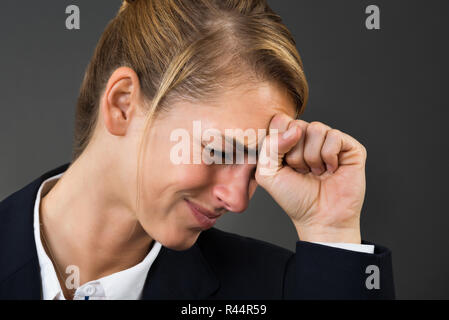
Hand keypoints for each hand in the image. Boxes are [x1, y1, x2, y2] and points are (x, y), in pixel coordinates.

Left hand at [255, 114, 366, 242]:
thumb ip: (270, 146)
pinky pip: (334, 136)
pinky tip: (331, 170)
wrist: (320, 218)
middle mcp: (310, 139)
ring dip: (312, 157)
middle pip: (297, 124)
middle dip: (295, 153)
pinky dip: (329, 156)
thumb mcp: (268, 173)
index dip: (279, 142)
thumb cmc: (294, 198)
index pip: (280, 121)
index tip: (283, 164)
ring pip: (316, 128)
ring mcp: (330, 141)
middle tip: (301, 171)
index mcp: (289, 141)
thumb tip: (295, 129)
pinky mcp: (349, 147)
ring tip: (316, 171)